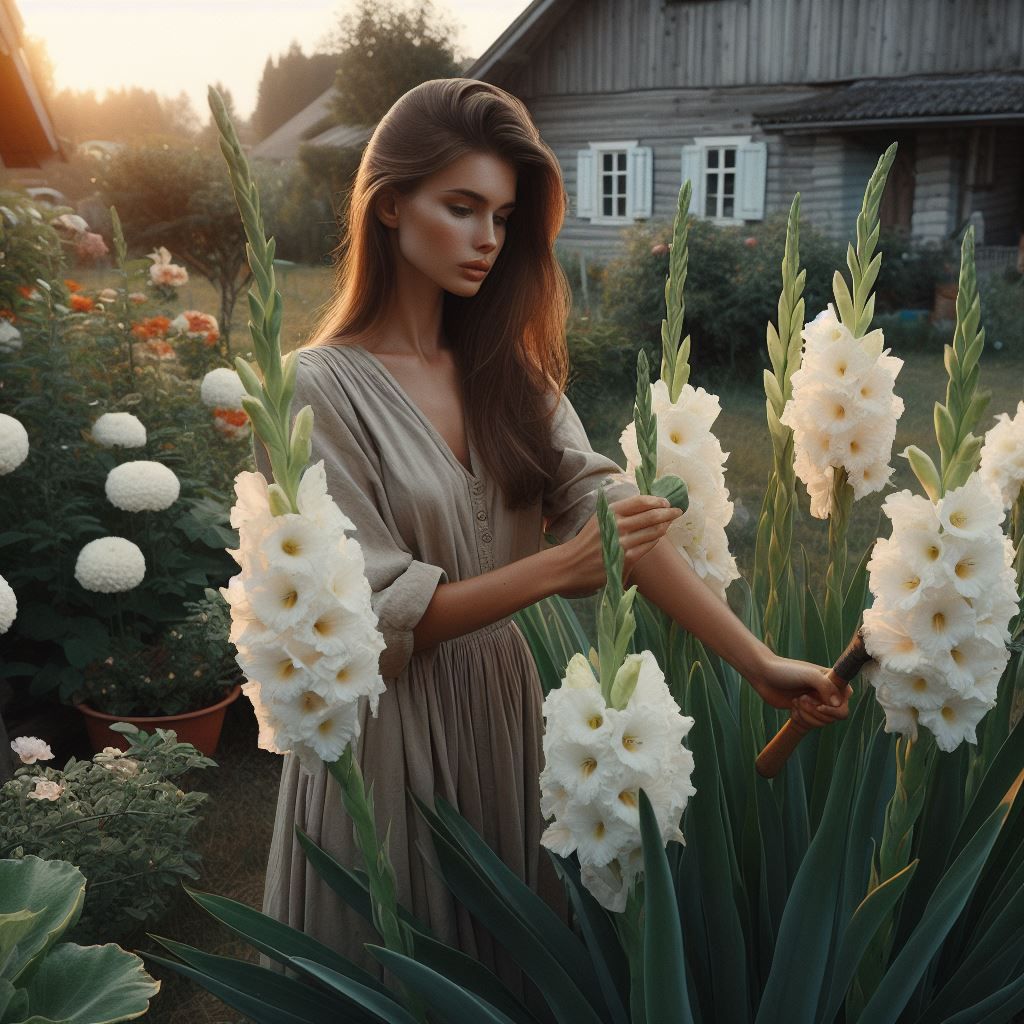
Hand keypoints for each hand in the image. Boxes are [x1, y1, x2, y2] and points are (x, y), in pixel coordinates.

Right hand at [554, 494, 682, 598]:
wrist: (570, 565)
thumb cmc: (586, 542)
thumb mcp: (599, 519)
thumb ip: (619, 513)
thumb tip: (646, 507)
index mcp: (610, 511)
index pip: (640, 501)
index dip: (657, 501)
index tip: (666, 502)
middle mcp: (616, 524)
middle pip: (650, 515)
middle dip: (668, 513)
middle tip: (678, 511)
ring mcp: (621, 542)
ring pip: (652, 532)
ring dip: (664, 527)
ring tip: (669, 524)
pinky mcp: (624, 559)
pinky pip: (646, 547)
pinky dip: (655, 541)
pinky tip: (658, 537)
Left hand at [749, 652, 852, 730]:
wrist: (764, 675)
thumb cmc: (786, 671)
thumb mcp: (808, 675)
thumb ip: (826, 687)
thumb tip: (837, 705)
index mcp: (832, 681)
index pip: (846, 701)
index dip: (835, 709)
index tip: (820, 706)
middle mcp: (827, 693)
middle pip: (835, 716)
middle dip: (816, 711)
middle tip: (801, 698)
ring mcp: (816, 702)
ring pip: (822, 722)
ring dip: (807, 714)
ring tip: (795, 701)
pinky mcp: (805, 710)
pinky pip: (810, 724)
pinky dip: (800, 718)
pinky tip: (792, 706)